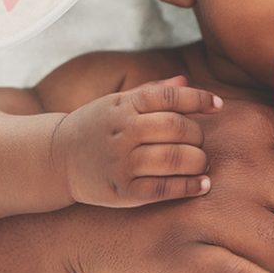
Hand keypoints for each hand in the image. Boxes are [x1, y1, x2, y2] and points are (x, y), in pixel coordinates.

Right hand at [52, 76, 221, 206]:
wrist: (56, 159)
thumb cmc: (96, 127)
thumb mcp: (117, 102)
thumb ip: (152, 91)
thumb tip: (186, 81)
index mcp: (124, 105)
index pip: (170, 97)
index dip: (200, 99)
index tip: (217, 106)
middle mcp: (123, 132)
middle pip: (178, 129)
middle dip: (199, 135)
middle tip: (200, 142)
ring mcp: (121, 162)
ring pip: (175, 158)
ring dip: (198, 161)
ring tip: (202, 163)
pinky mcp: (122, 191)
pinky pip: (164, 189)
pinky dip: (189, 187)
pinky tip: (202, 185)